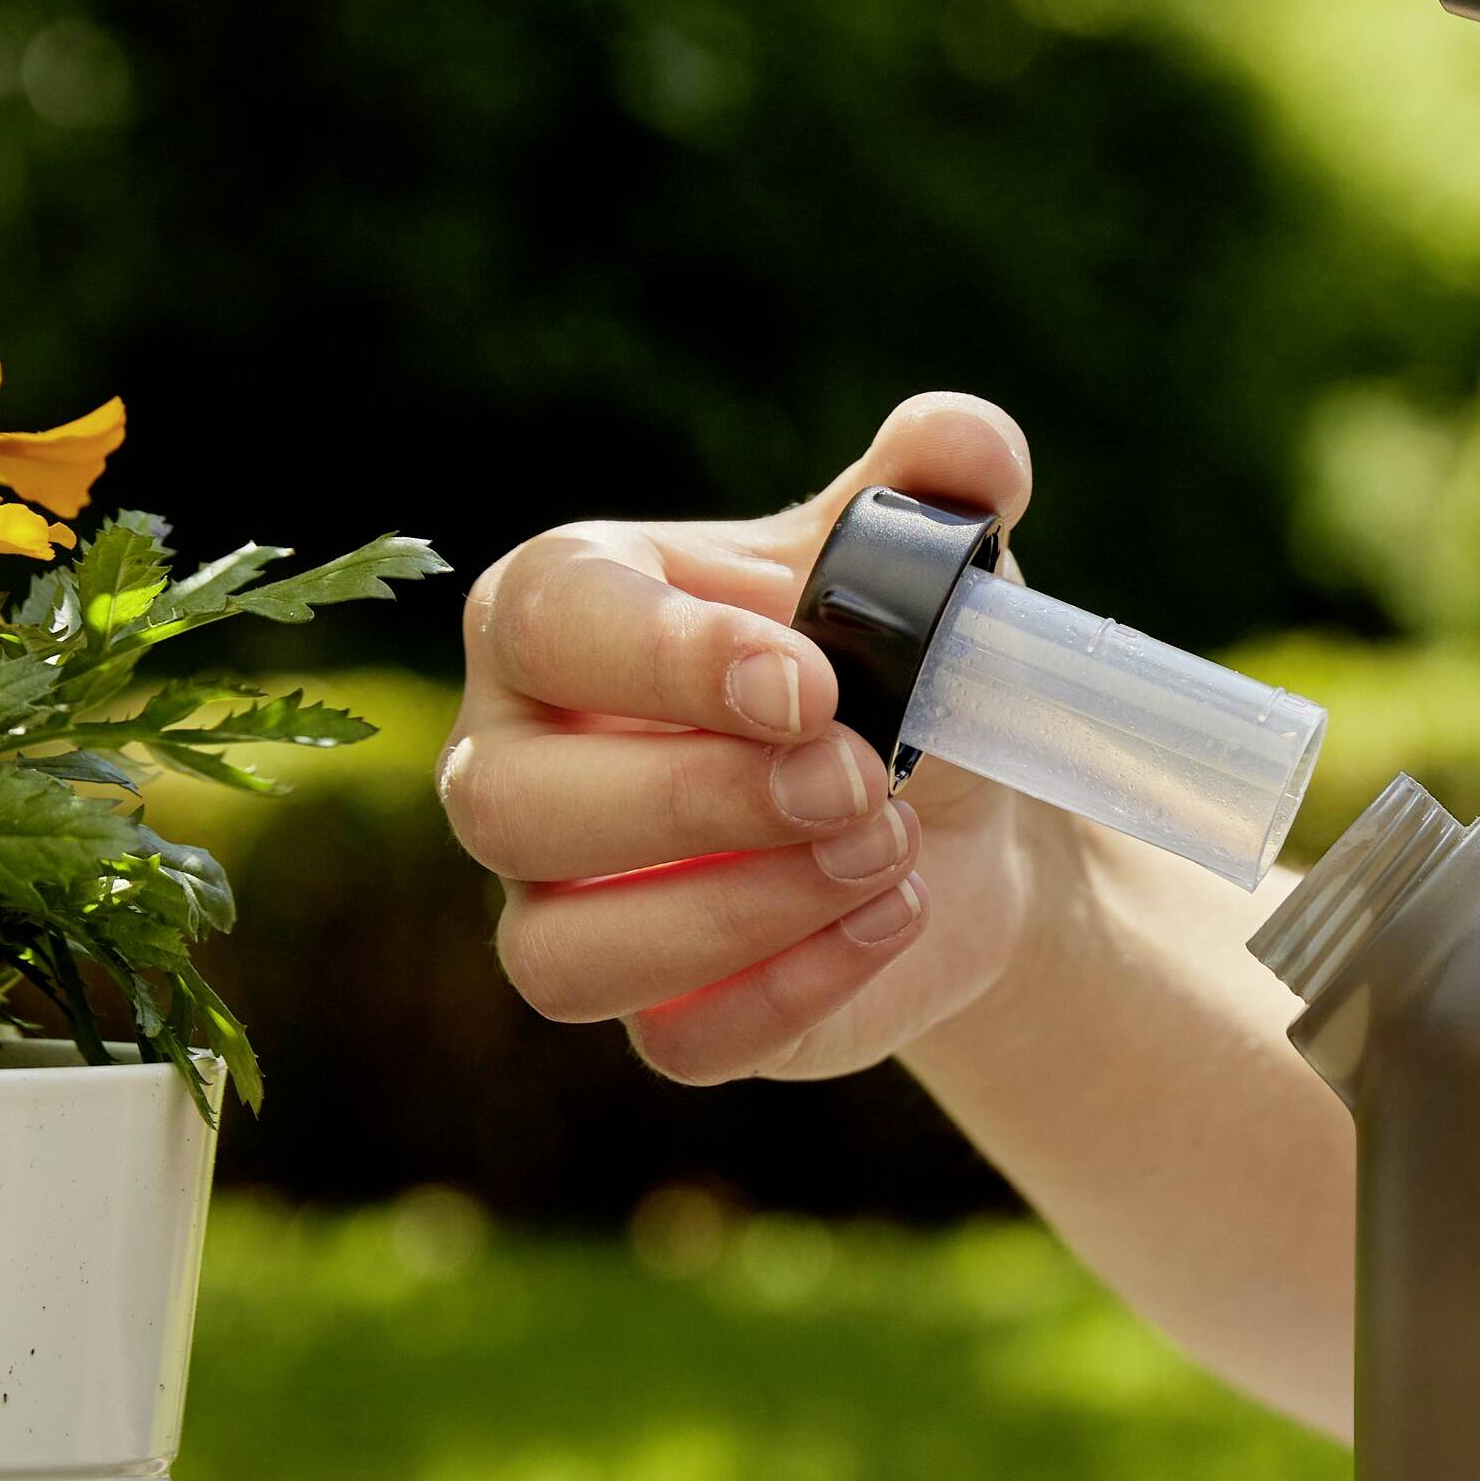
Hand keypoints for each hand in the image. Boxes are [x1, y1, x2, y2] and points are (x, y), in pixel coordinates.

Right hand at [443, 393, 1078, 1083]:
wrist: (962, 806)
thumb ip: (945, 476)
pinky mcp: (644, 1011)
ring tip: (888, 849)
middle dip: (702, 798)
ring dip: (740, 911)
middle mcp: (517, 759)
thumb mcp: (926, 559)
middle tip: (861, 778)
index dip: (666, 658)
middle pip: (514, 803)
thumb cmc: (896, 658)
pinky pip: (669, 1040)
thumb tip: (965, 440)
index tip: (810, 683)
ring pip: (561, 952)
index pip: (547, 622)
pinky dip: (792, 993)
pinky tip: (893, 921)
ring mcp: (561, 901)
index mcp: (561, 613)